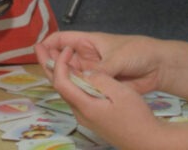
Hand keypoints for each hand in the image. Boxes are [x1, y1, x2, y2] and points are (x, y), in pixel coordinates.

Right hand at [36, 31, 164, 93]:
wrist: (158, 66)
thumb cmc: (138, 52)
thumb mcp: (117, 58)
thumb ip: (100, 70)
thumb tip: (84, 80)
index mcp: (88, 42)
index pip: (62, 39)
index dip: (49, 44)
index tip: (38, 51)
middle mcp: (86, 57)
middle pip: (62, 59)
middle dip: (51, 64)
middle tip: (46, 73)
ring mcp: (92, 72)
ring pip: (71, 76)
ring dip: (63, 80)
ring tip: (56, 85)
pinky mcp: (100, 85)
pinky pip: (83, 88)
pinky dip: (76, 91)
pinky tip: (70, 97)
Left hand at [45, 47, 164, 149]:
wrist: (148, 141)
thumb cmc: (136, 117)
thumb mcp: (120, 92)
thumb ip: (99, 79)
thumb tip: (85, 71)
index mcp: (85, 106)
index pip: (61, 82)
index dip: (59, 63)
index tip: (68, 48)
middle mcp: (80, 113)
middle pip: (59, 87)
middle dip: (48, 65)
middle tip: (39, 47)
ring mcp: (86, 117)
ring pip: (66, 92)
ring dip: (59, 72)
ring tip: (54, 55)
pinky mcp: (92, 118)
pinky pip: (76, 96)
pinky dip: (71, 81)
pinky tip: (74, 73)